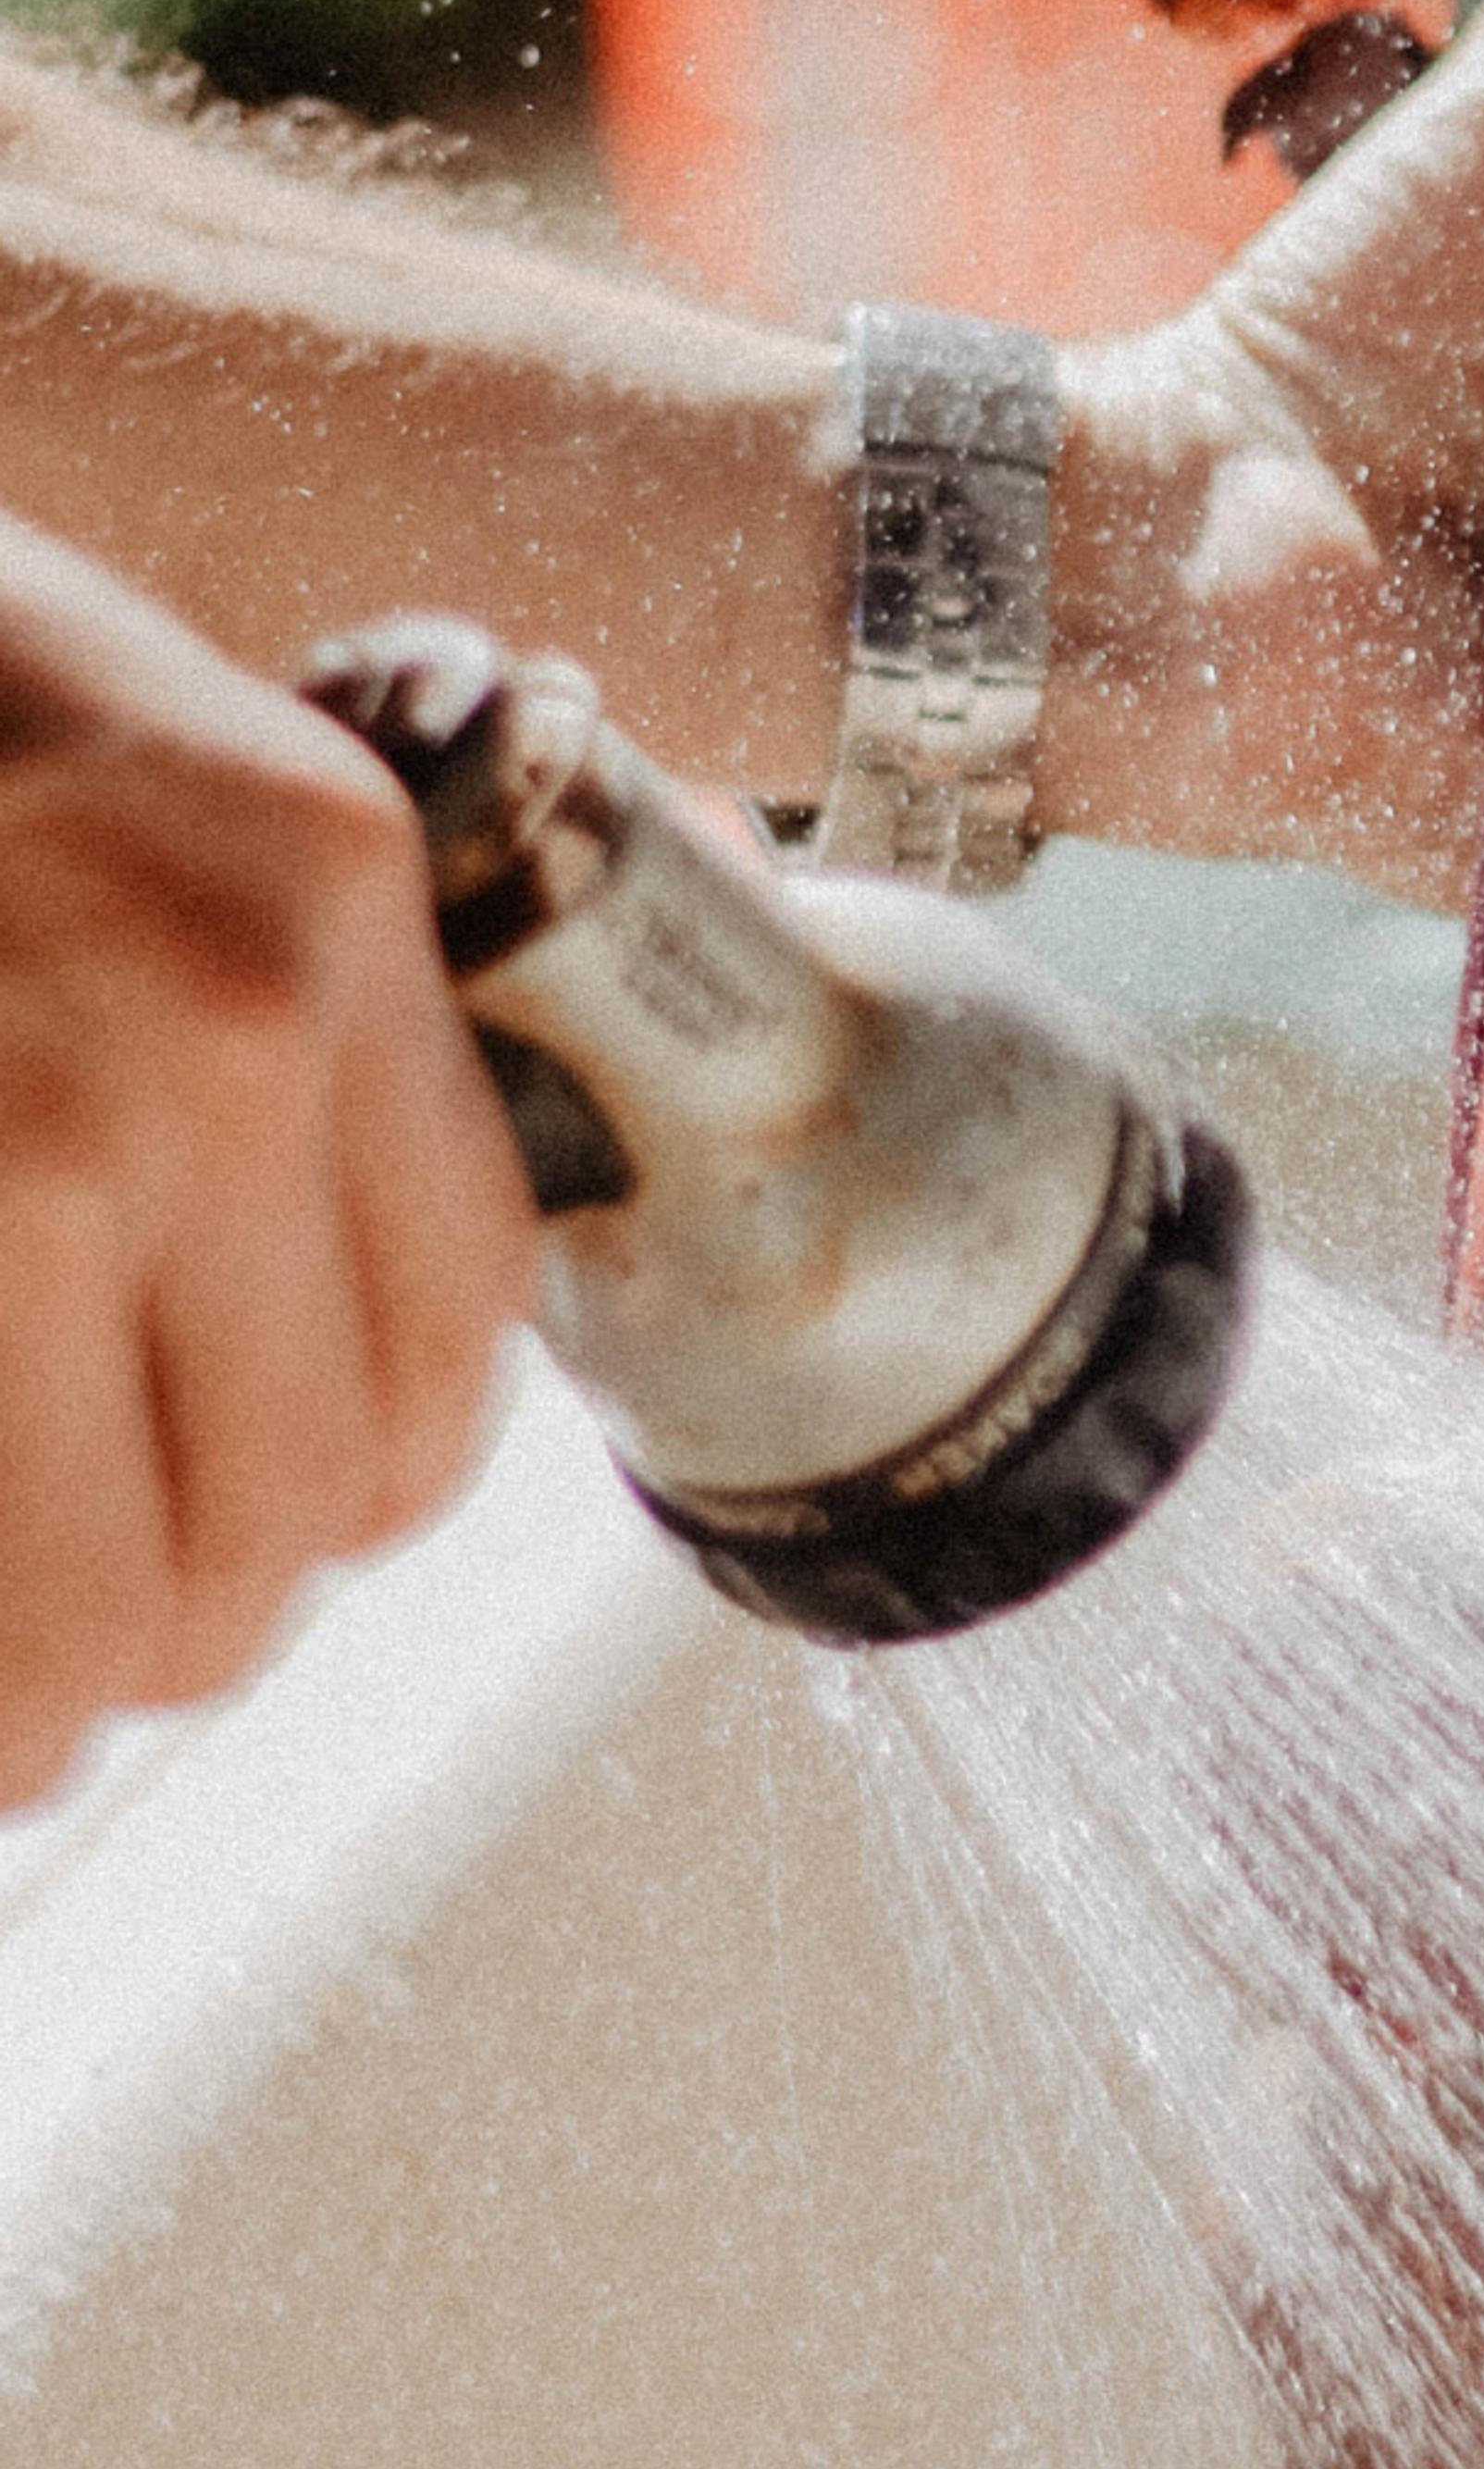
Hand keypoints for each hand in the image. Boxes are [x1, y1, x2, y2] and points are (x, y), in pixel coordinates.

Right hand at [0, 517, 534, 1808]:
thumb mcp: (166, 793)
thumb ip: (287, 1027)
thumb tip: (327, 1345)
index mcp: (329, 907)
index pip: (454, 1324)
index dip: (360, 1474)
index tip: (271, 1513)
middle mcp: (216, 1032)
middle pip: (306, 1494)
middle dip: (203, 1605)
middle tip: (107, 1612)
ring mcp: (42, 1139)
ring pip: (131, 1588)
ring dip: (67, 1675)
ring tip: (29, 1671)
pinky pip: (0, 1568)